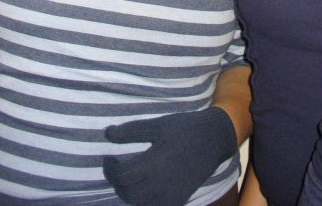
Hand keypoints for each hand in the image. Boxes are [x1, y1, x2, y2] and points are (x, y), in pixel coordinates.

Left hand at [103, 107, 236, 205]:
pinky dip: (143, 199)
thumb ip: (131, 131)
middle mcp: (160, 185)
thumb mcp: (158, 124)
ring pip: (138, 203)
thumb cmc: (185, 128)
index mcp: (154, 165)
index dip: (110, 168)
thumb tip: (107, 133)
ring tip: (129, 175)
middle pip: (127, 193)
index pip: (121, 176)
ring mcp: (170, 196)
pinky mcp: (178, 201)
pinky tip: (144, 184)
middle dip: (117, 181)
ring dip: (128, 192)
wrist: (213, 140)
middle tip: (116, 166)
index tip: (108, 157)